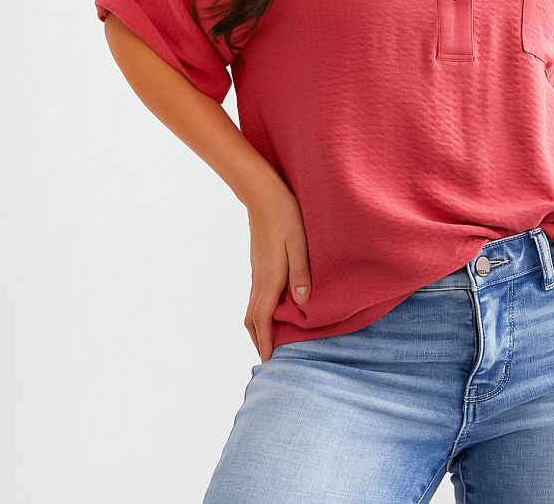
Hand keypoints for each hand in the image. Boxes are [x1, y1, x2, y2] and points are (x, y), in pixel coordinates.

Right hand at [243, 188, 312, 362]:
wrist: (263, 193)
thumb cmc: (285, 216)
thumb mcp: (299, 243)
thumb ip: (301, 273)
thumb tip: (301, 302)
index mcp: (269, 277)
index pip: (262, 317)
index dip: (265, 340)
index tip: (268, 359)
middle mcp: (259, 277)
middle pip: (252, 317)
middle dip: (259, 338)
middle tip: (269, 356)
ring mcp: (256, 269)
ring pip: (252, 306)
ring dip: (259, 325)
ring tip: (271, 337)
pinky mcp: (258, 262)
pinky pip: (256, 293)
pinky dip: (261, 309)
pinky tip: (273, 308)